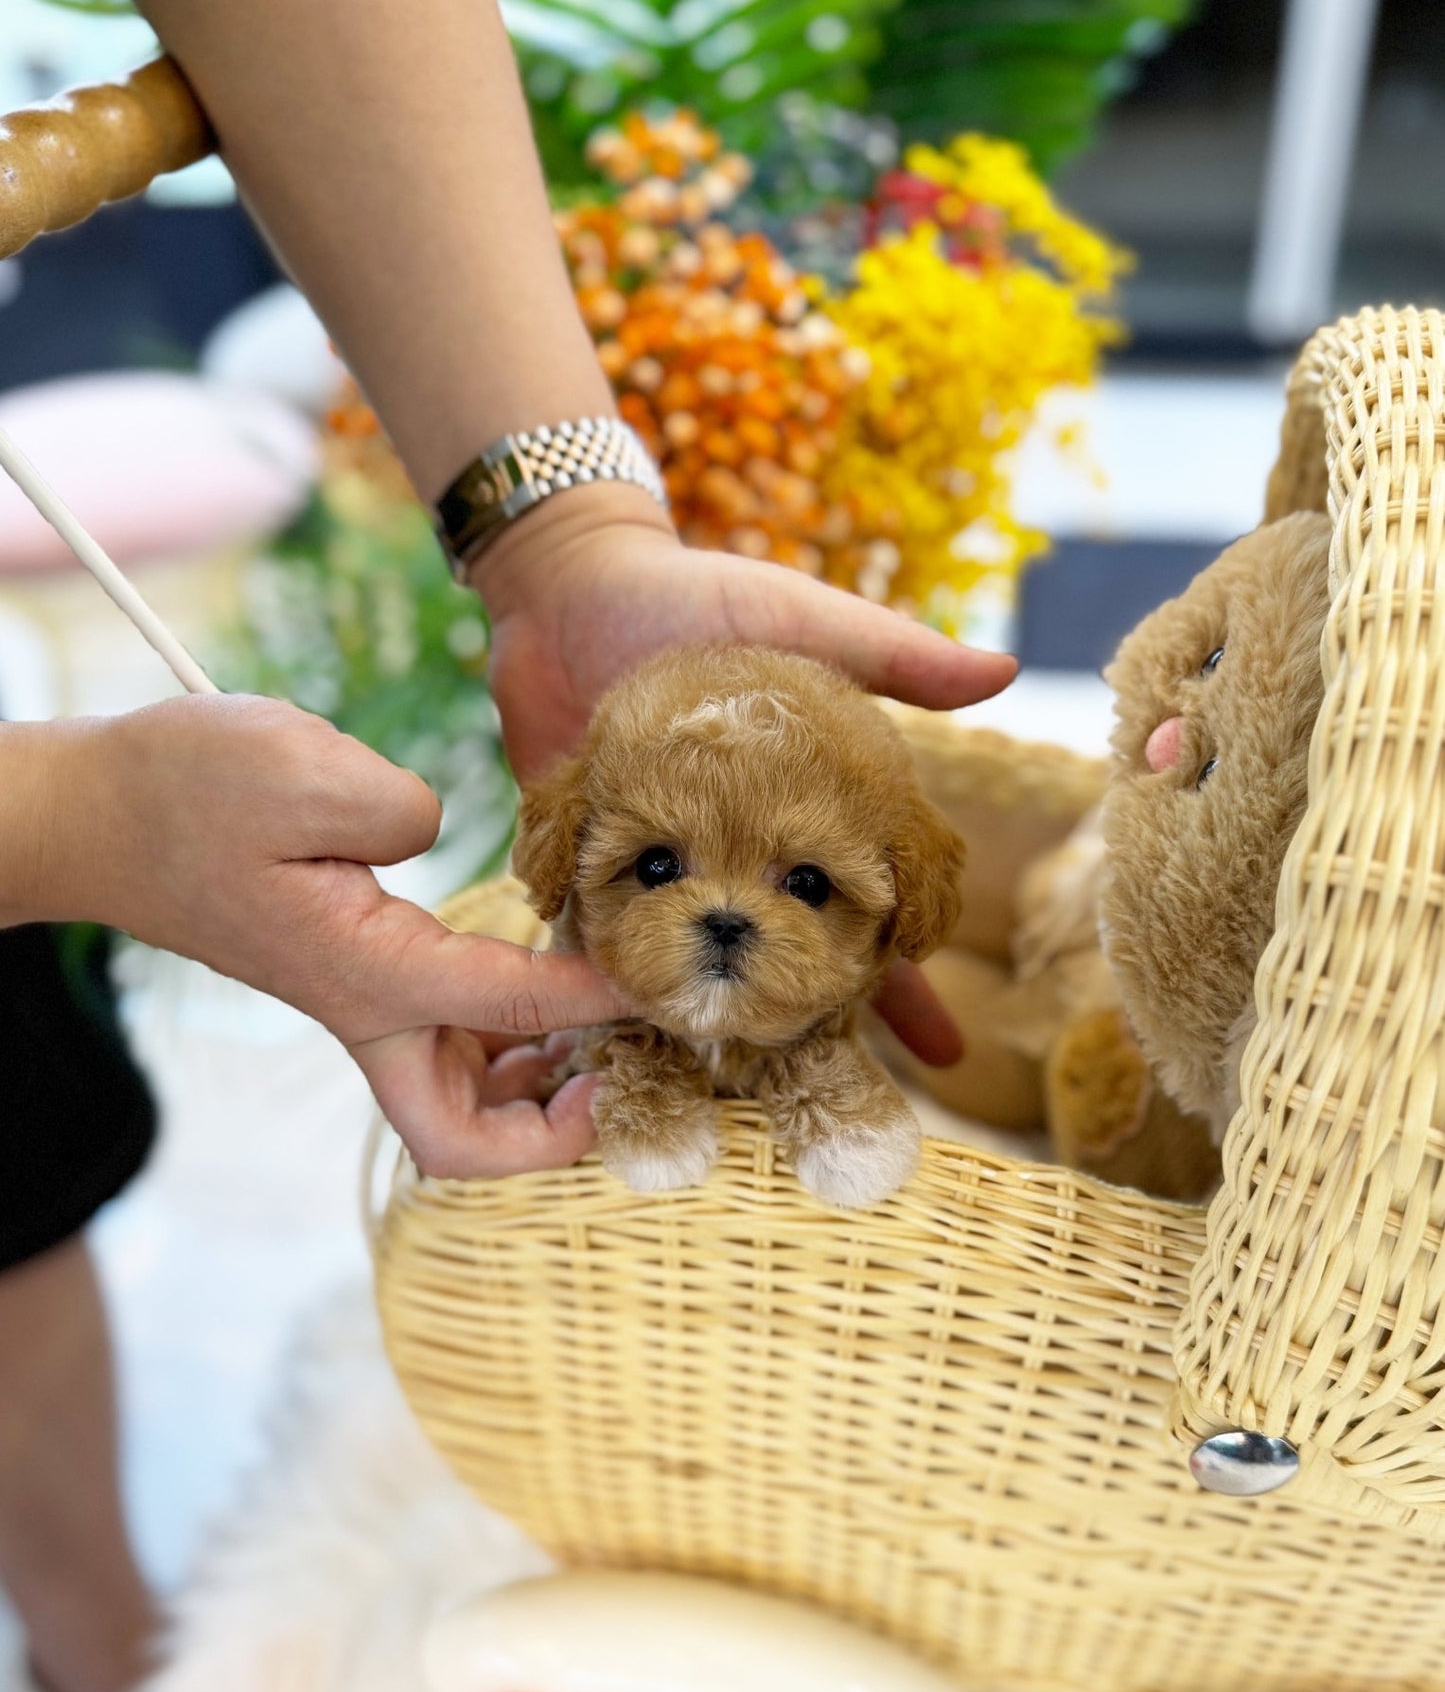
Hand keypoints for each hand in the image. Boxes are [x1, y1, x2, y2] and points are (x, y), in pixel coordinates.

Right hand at [32, 695, 626, 1176]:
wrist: (102, 814)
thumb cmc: (185, 790)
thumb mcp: (295, 768)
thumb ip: (395, 809)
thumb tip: (439, 839)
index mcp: (368, 974)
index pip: (515, 1004)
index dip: (604, 998)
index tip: (667, 978)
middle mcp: (369, 1011)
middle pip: (464, 1138)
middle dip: (551, 1136)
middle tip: (619, 1078)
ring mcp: (361, 1003)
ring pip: (460, 1099)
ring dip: (537, 1089)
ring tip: (611, 1031)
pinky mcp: (358, 977)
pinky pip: (451, 1041)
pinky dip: (508, 1034)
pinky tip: (550, 979)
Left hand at [475, 485, 995, 1063]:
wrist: (569, 586)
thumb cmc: (695, 596)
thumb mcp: (800, 620)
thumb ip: (891, 655)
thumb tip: (1004, 675)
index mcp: (798, 814)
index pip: (865, 910)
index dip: (905, 980)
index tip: (946, 1055)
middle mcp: (733, 854)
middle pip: (785, 963)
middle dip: (818, 1034)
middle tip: (847, 1105)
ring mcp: (661, 868)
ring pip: (702, 969)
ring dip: (717, 1028)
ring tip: (741, 1098)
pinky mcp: (584, 862)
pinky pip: (603, 935)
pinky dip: (612, 986)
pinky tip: (628, 1046)